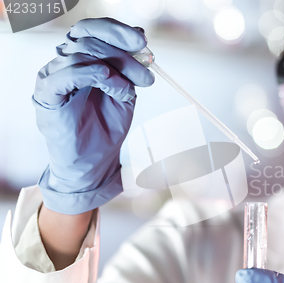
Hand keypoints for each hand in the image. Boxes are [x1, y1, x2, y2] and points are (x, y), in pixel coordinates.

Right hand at [34, 17, 154, 214]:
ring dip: (114, 67)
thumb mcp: (126, 93)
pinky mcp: (48, 95)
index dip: (117, 30)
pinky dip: (92, 73)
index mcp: (83, 59)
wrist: (94, 162)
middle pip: (89, 38)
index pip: (93, 30)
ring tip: (130, 88)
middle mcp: (65, 63)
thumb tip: (141, 40)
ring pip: (80, 53)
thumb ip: (129, 69)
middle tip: (146, 71)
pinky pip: (66, 74)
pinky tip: (111, 81)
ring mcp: (54, 76)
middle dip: (123, 52)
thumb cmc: (107, 128)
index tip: (142, 40)